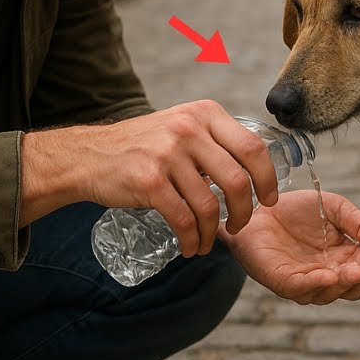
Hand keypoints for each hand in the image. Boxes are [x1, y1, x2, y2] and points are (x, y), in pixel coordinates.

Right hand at [18, 101, 277, 256]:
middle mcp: (188, 129)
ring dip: (214, 232)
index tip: (270, 199)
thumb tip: (256, 169)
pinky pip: (184, 219)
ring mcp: (168, 154)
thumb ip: (214, 140)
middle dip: (244, 212)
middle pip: (238, 180)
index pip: (253, 147)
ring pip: (210, 205)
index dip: (268, 178)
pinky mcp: (149, 181)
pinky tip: (190, 246)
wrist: (90, 155)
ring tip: (209, 242)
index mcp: (204, 113)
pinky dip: (192, 240)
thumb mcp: (182, 125)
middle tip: (239, 226)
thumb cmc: (143, 145)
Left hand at [219, 189, 359, 303]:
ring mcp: (306, 281)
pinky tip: (328, 275)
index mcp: (344, 258)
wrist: (258, 206)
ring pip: (331, 292)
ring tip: (356, 270)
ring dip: (345, 283)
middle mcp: (328, 274)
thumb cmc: (296, 209)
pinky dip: (316, 285)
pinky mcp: (283, 281)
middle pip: (354, 286)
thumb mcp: (335, 207)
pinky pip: (302, 289)